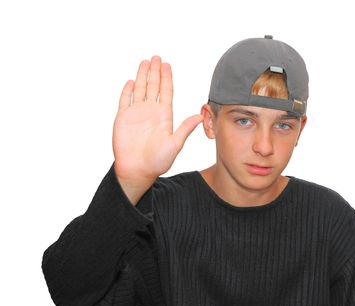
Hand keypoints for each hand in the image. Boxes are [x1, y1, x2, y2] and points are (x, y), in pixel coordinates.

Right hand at [112, 56, 202, 188]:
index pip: (166, 92)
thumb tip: (201, 117)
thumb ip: (185, 128)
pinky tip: (131, 81)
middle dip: (155, 71)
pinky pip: (125, 100)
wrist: (137, 170)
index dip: (167, 78)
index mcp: (164, 116)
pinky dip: (127, 91)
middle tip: (156, 57)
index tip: (167, 65)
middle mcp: (151, 112)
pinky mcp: (123, 118)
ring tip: (145, 62)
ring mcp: (136, 114)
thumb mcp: (175, 144)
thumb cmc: (158, 161)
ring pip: (140, 89)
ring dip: (142, 76)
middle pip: (154, 86)